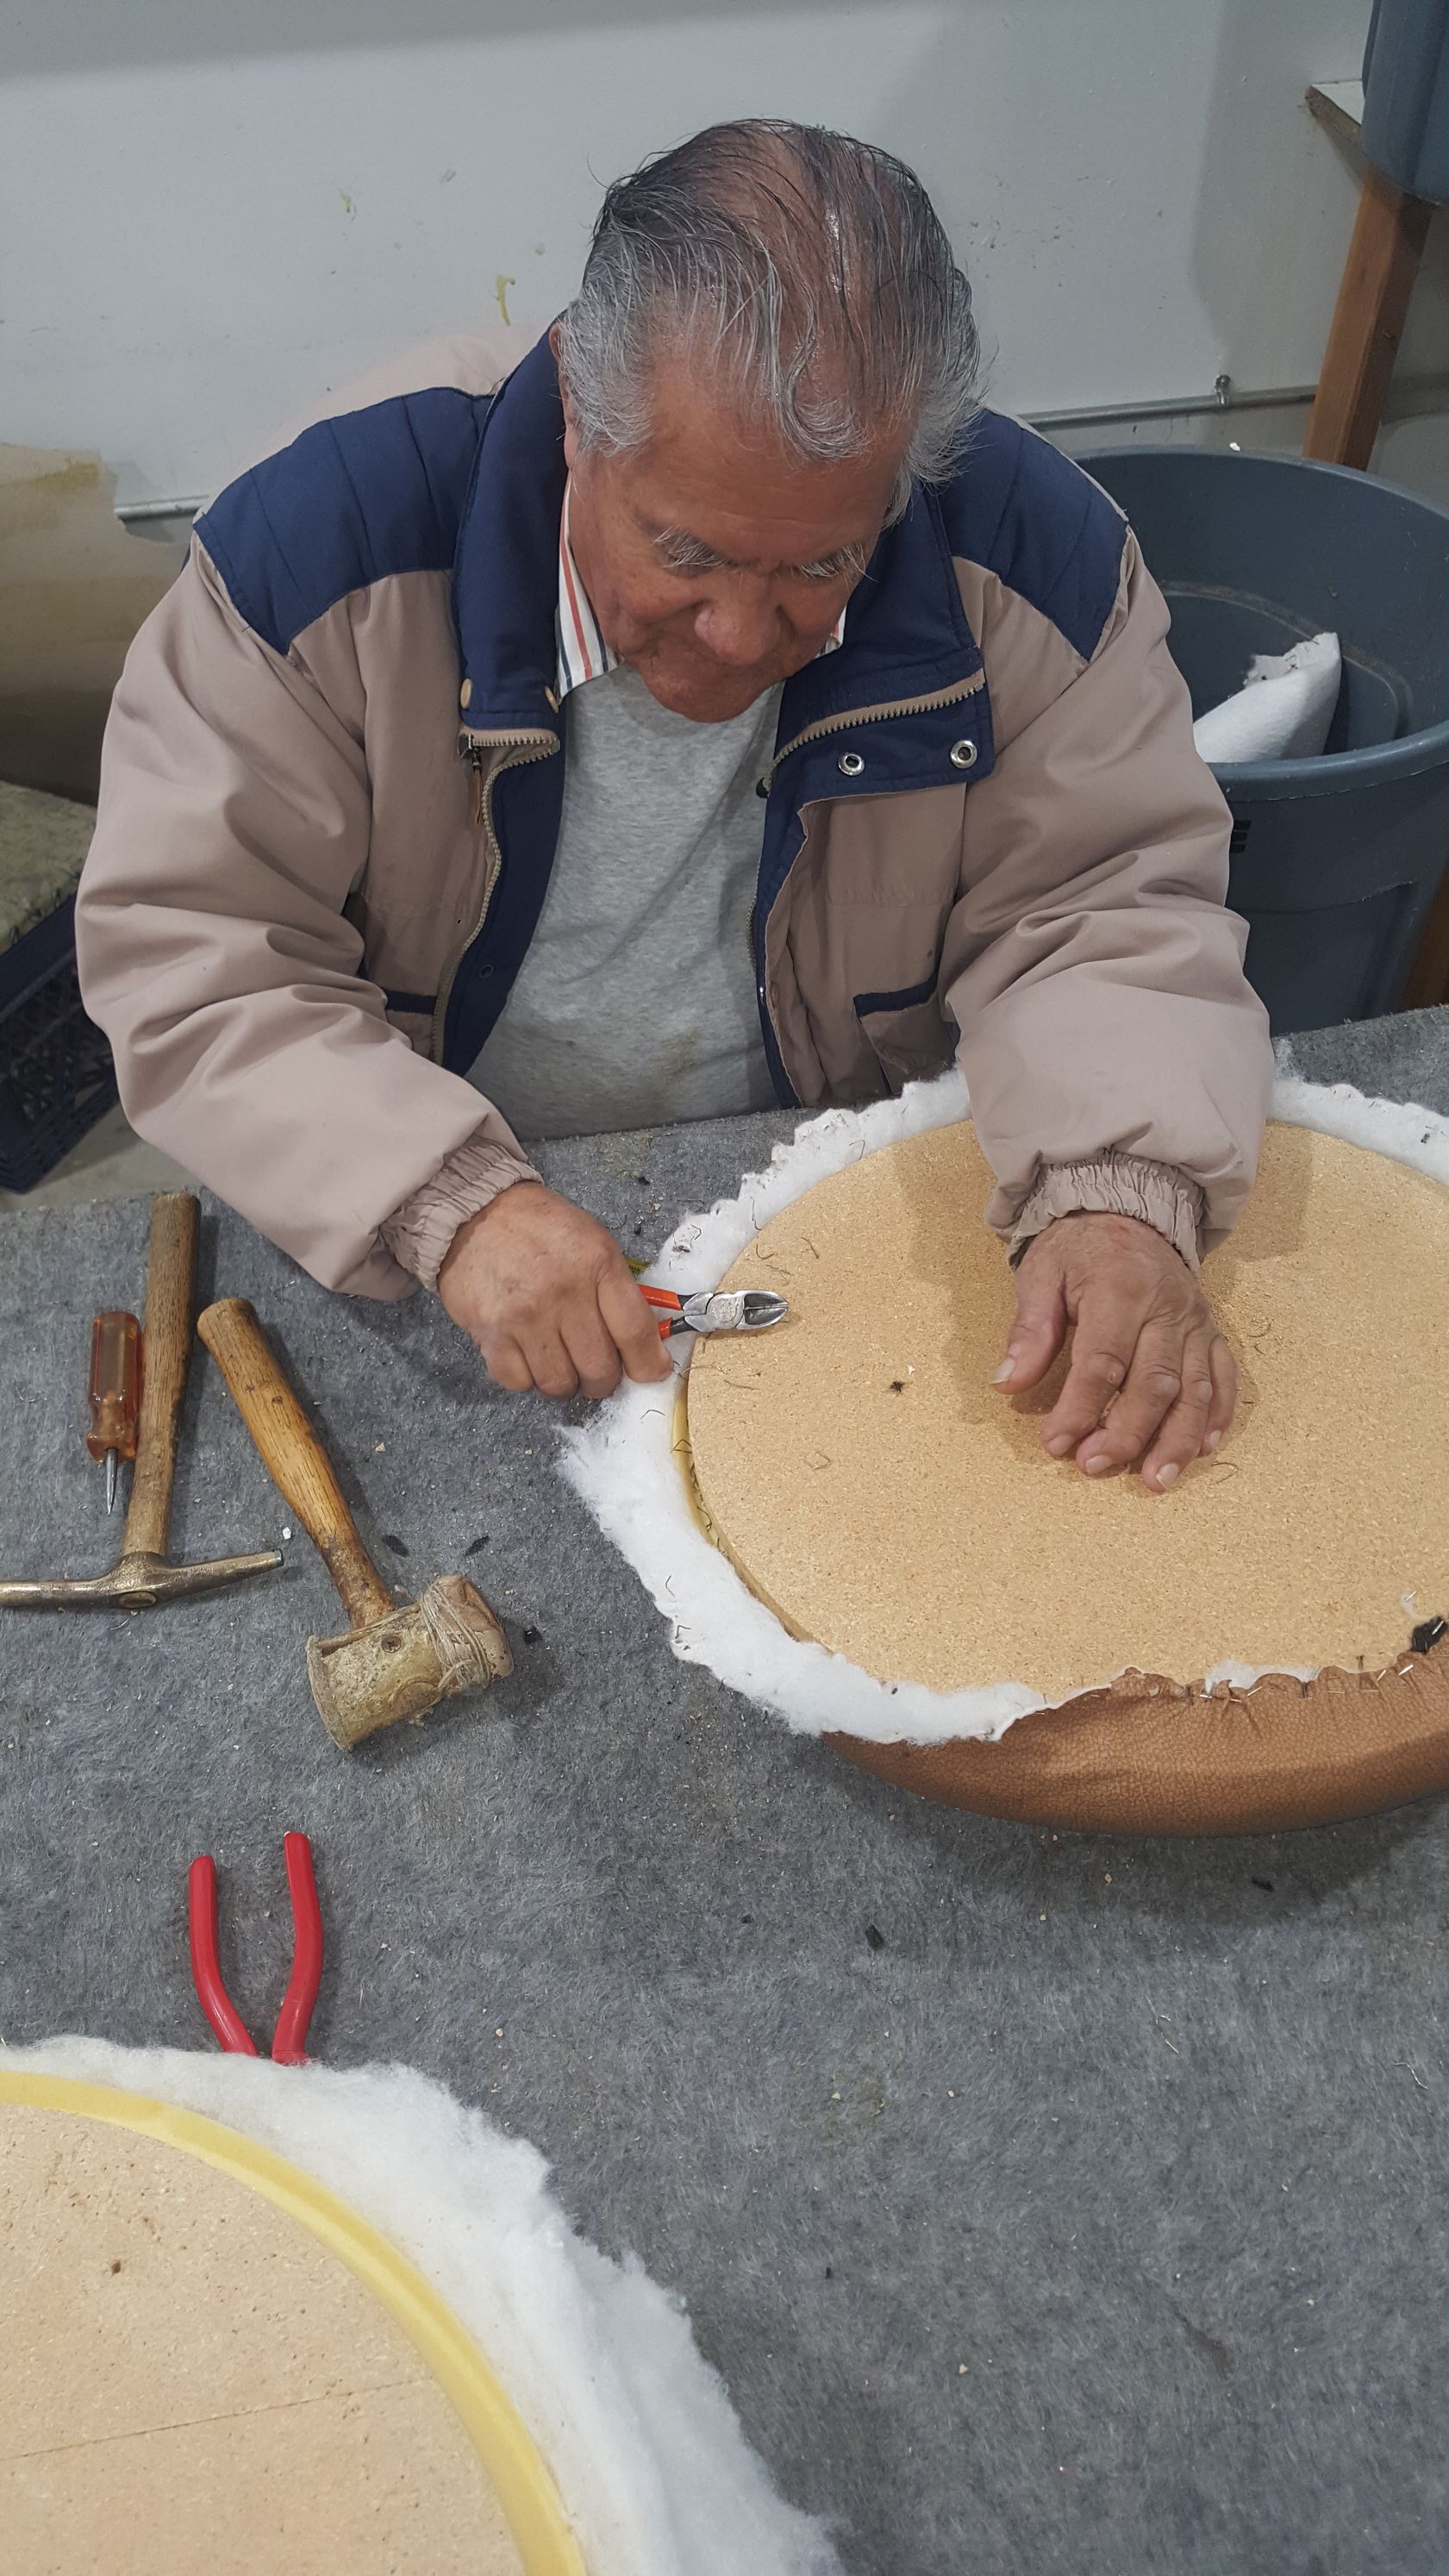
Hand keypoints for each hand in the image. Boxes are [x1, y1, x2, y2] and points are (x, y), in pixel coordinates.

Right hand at [438, 1181, 672, 1398]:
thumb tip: (641, 1347)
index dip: (647, 1364)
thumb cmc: (539, 1228)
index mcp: (597, 1264)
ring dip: (563, 1381)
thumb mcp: (592, 1241)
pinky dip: (525, 1378)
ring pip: (559, 1384)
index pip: (635, 1331)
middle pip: (599, 1370)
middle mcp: (564, 1293)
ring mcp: (526, 1316)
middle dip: (601, 1379)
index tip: (649, 1373)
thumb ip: (616, 1291)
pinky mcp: (491, 1333)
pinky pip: (519, 1383)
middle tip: (594, 1367)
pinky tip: (525, 1354)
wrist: (474, 1211)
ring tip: (557, 1358)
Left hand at [995, 1211, 1235, 1490]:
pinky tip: (1201, 1449)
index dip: (1079, 1409)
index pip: (1102, 1362)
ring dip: (1176, 1440)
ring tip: (1154, 1481)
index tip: (1056, 1443)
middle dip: (1126, 1432)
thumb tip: (1007, 1382)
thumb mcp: (1041, 1273)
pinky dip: (1215, 1415)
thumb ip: (1028, 1330)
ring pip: (1195, 1389)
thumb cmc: (1080, 1247)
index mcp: (1119, 1289)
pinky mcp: (1211, 1332)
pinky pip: (1223, 1376)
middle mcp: (1165, 1308)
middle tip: (1093, 1466)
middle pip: (1154, 1382)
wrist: (1129, 1210)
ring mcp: (1194, 1322)